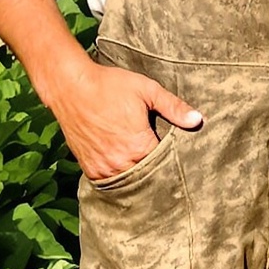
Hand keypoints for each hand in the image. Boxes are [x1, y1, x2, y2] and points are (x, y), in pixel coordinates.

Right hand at [46, 55, 200, 184]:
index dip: (175, 163)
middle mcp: (121, 163)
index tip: (183, 161)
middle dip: (158, 174)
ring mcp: (103, 168)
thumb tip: (199, 120)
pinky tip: (128, 171)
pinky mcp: (89, 168)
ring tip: (150, 173)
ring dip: (139, 178)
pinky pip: (110, 182)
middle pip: (148, 178)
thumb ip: (173, 107)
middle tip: (170, 172)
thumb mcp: (146, 90)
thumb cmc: (109, 85)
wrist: (69, 86)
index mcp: (139, 146)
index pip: (165, 166)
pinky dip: (120, 178)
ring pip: (129, 183)